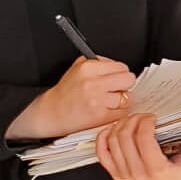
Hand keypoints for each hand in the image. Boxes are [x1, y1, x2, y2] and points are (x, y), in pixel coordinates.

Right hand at [7, 56, 136, 139]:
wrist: (52, 113)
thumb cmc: (66, 92)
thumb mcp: (77, 68)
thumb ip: (99, 62)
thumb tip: (118, 66)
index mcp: (88, 68)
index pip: (121, 66)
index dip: (121, 73)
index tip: (116, 77)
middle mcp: (93, 83)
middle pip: (129, 80)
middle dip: (125, 84)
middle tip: (116, 88)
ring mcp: (97, 100)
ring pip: (128, 97)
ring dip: (121, 100)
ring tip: (108, 101)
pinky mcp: (100, 116)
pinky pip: (123, 112)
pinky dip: (118, 112)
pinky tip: (107, 110)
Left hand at [96, 113, 180, 179]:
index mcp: (158, 170)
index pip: (143, 140)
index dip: (144, 123)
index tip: (152, 117)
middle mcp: (138, 174)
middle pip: (125, 137)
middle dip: (133, 120)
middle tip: (143, 115)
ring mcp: (125, 174)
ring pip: (113, 140)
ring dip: (120, 125)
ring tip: (132, 121)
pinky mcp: (115, 172)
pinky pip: (101, 151)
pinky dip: (104, 137)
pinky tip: (115, 128)